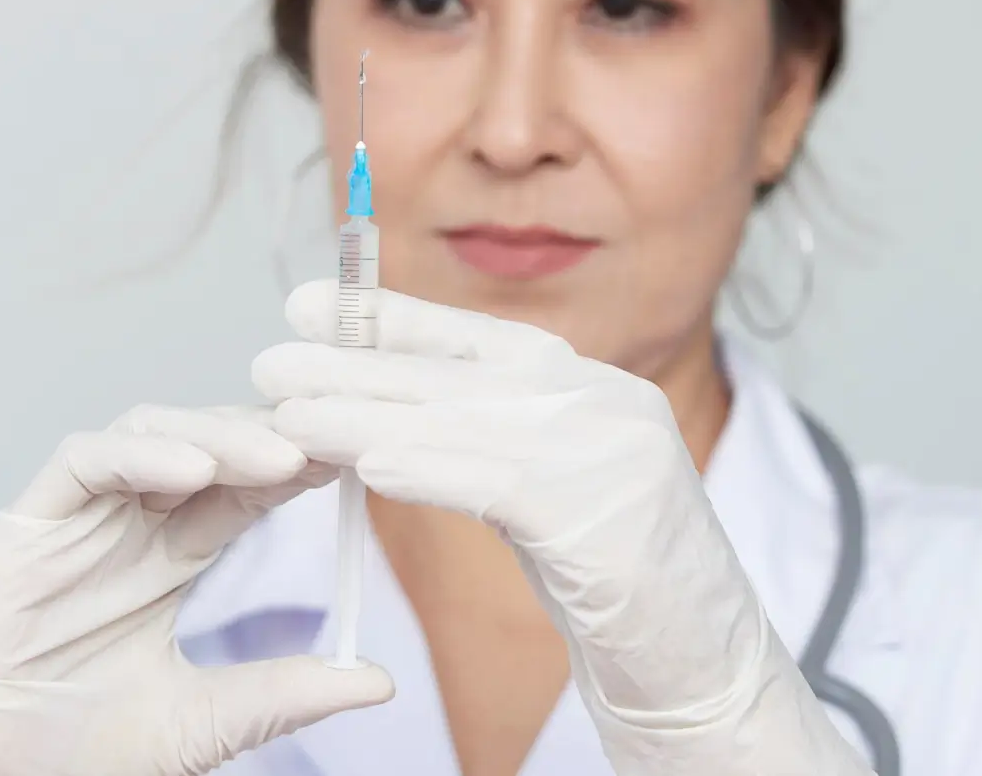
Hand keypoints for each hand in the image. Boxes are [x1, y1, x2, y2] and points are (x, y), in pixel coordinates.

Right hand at [0, 405, 393, 775]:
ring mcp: (80, 515)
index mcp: (173, 554)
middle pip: (209, 445)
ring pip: (154, 433)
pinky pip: (86, 461)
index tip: (357, 457)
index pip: (246, 487)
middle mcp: (130, 520)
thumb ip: (284, 691)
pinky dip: (141, 453)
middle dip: (270, 437)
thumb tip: (378, 681)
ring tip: (279, 457)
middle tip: (332, 437)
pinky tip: (194, 468)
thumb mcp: (207, 718)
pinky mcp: (29, 519)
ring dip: (219, 436)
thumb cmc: (85, 749)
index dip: (298, 467)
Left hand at [252, 282, 872, 775]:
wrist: (711, 677)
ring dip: (366, 417)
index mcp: (599, 391)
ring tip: (287, 413)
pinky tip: (367, 465)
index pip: (481, 339)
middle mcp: (611, 405)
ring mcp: (618, 455)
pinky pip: (500, 484)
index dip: (391, 319)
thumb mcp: (560, 498)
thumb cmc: (625, 597)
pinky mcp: (612, 518)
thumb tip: (394, 419)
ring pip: (466, 424)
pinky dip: (430, 470)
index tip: (311, 304)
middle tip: (270, 360)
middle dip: (357, 365)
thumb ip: (497, 446)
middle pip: (461, 376)